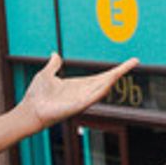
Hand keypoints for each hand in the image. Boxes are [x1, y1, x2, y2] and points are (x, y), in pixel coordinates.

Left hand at [21, 53, 138, 131]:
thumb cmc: (37, 96)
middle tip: (135, 61)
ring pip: (102, 87)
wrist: (30, 110)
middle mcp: (84, 92)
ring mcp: (82, 100)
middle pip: (107, 80)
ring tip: (124, 68)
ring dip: (113, 78)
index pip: (101, 76)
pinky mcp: (77, 106)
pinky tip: (109, 82)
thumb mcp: (46, 74)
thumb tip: (55, 54)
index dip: (115, 69)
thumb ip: (53, 65)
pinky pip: (92, 97)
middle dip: (121, 71)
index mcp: (79, 85)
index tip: (128, 62)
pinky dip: (101, 90)